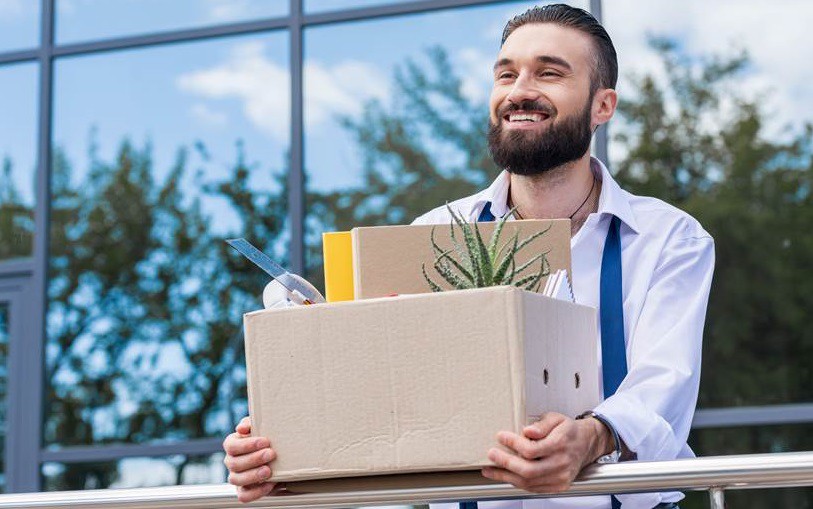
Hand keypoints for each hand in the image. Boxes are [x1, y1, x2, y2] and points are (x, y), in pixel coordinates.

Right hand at [223, 416, 281, 502]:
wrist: (278, 455)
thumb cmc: (266, 439)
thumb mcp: (260, 427)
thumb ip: (250, 424)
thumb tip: (241, 428)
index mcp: (232, 445)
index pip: (231, 446)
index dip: (247, 445)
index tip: (265, 441)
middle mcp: (231, 462)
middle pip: (234, 463)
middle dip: (253, 459)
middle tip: (271, 454)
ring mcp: (236, 478)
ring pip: (236, 480)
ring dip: (253, 475)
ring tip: (269, 471)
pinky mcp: (244, 491)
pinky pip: (244, 496)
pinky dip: (257, 491)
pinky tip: (271, 484)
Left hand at [481, 412, 611, 492]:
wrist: (586, 444)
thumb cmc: (568, 430)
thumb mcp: (556, 418)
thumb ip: (541, 424)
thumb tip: (527, 431)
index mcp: (560, 444)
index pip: (531, 449)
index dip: (513, 443)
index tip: (501, 436)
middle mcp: (561, 463)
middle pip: (528, 470)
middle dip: (506, 463)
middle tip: (491, 455)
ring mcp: (560, 478)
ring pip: (529, 482)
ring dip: (506, 477)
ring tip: (491, 470)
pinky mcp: (558, 486)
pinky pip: (534, 488)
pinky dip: (517, 482)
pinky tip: (506, 475)